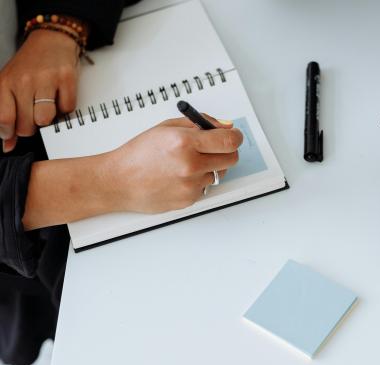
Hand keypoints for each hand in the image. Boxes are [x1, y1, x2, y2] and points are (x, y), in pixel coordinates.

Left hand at [0, 29, 78, 152]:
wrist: (51, 42)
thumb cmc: (30, 66)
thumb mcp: (11, 86)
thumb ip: (8, 115)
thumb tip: (8, 145)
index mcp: (6, 82)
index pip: (5, 118)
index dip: (9, 133)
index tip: (12, 134)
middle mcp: (24, 81)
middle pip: (27, 125)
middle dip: (31, 127)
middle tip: (33, 116)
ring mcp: (46, 80)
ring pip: (45, 119)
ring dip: (48, 119)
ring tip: (47, 108)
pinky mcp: (66, 80)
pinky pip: (67, 110)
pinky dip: (65, 109)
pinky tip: (60, 97)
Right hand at [107, 116, 241, 212]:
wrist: (118, 181)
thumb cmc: (138, 154)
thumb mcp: (166, 127)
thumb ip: (199, 124)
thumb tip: (224, 126)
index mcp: (184, 142)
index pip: (229, 140)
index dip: (235, 137)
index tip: (234, 135)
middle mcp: (190, 165)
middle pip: (231, 159)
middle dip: (227, 151)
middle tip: (216, 148)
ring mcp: (191, 185)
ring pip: (219, 174)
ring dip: (211, 167)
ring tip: (187, 163)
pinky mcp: (189, 199)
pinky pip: (205, 187)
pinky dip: (198, 180)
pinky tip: (179, 176)